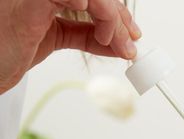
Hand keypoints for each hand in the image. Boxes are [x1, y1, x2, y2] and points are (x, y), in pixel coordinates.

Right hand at [0, 0, 140, 92]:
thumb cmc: (6, 50)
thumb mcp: (55, 39)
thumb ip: (85, 37)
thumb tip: (119, 45)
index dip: (118, 14)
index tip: (132, 37)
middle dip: (119, 19)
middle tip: (128, 46)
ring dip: (110, 16)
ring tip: (111, 42)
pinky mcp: (27, 3)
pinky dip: (87, 4)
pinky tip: (98, 26)